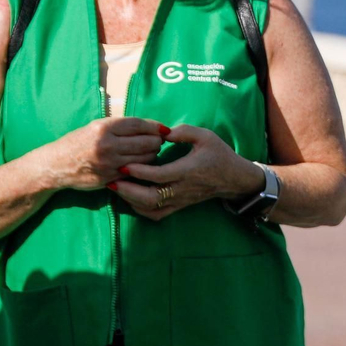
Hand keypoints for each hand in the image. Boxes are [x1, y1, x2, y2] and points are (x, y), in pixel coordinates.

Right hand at [39, 117, 166, 190]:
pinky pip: (135, 172)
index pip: (139, 125)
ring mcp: (108, 163)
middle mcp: (107, 145)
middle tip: (158, 141)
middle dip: (156, 141)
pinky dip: (142, 167)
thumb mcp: (96, 126)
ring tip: (149, 152)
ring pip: (144, 158)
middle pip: (147, 142)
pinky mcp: (109, 178)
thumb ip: (121, 126)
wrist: (55, 165)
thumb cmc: (78, 142)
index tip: (164, 129)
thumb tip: (152, 126)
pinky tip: (140, 164)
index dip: (155, 127)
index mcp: (104, 128)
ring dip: (152, 155)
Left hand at [109, 124, 263, 221]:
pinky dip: (140, 210)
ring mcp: (180, 200)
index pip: (159, 175)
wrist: (233, 178)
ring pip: (151, 208)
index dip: (139, 171)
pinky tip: (131, 199)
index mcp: (188, 171)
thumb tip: (164, 132)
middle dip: (128, 190)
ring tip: (117, 188)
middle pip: (150, 197)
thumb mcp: (206, 136)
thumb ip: (185, 131)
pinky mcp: (179, 206)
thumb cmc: (219, 154)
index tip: (123, 164)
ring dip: (131, 200)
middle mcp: (182, 189)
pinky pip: (156, 214)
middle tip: (112, 180)